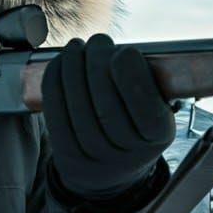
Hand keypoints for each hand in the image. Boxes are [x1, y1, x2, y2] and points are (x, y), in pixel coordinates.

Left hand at [41, 34, 175, 200]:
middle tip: (98, 41)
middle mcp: (127, 153)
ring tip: (77, 47)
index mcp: (158, 136)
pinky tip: (60, 63)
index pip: (145, 107)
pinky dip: (54, 83)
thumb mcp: (156, 107)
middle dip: (98, 65)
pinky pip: (56, 114)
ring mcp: (95, 158)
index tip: (125, 51)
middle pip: (106, 106)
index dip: (132, 76)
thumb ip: (147, 80)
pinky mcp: (67, 156)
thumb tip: (120, 51)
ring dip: (73, 68)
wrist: (111, 171)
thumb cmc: (134, 123)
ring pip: (78, 108)